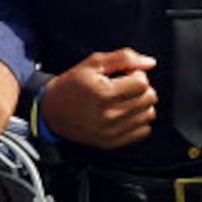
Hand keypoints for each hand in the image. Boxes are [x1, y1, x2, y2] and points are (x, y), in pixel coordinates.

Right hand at [38, 47, 157, 146]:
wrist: (52, 111)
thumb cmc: (72, 84)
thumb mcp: (93, 63)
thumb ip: (124, 58)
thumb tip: (149, 62)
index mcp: (103, 93)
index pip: (143, 84)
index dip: (137, 75)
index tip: (126, 75)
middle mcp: (108, 115)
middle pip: (149, 99)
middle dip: (141, 89)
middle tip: (125, 87)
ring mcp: (111, 132)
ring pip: (149, 115)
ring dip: (141, 105)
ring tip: (124, 100)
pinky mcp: (112, 142)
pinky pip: (143, 132)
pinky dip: (138, 121)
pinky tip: (125, 114)